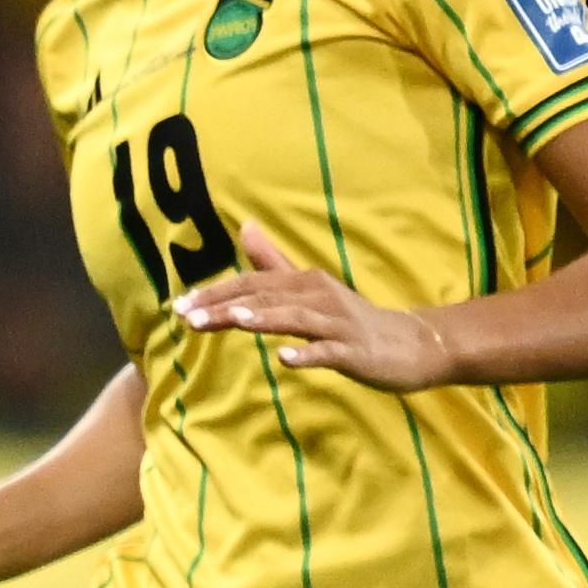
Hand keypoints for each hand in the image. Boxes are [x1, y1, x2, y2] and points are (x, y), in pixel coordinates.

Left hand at [176, 220, 460, 389]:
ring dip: (262, 319)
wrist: (408, 345)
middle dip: (224, 306)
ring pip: (294, 318)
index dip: (214, 293)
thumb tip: (245, 228)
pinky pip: (327, 352)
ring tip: (231, 321)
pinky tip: (284, 359)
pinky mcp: (353, 351)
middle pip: (265, 298)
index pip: (251, 284)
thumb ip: (275, 264)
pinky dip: (306, 354)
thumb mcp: (310, 290)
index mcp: (303, 282)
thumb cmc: (351, 321)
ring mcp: (336, 324)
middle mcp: (317, 296)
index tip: (179, 307)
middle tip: (187, 318)